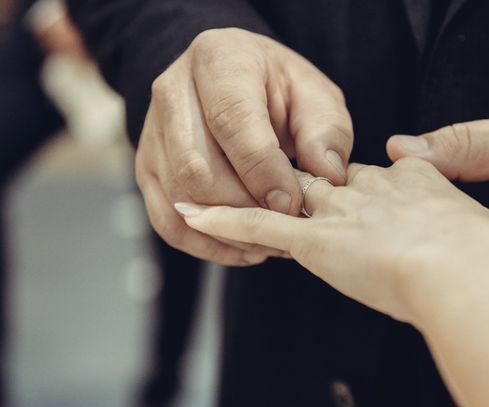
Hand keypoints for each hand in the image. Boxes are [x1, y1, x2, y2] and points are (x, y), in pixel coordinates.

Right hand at [136, 28, 352, 264]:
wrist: (236, 85)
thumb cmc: (279, 90)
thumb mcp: (315, 96)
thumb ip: (325, 132)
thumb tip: (326, 175)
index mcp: (219, 60)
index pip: (231, 120)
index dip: (262, 170)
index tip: (290, 204)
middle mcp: (173, 92)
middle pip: (197, 166)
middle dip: (245, 209)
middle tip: (285, 229)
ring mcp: (152, 133)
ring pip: (180, 197)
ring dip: (228, 232)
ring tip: (270, 244)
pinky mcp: (148, 168)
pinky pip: (167, 220)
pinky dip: (205, 245)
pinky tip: (242, 249)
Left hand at [174, 159, 488, 322]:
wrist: (465, 270)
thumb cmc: (483, 262)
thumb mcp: (478, 237)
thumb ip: (461, 237)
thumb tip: (466, 255)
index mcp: (412, 182)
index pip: (372, 175)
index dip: (357, 182)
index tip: (350, 185)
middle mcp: (369, 189)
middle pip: (324, 177)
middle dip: (302, 177)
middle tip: (276, 175)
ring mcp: (339, 213)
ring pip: (283, 196)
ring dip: (252, 193)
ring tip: (220, 187)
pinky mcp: (315, 241)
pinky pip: (259, 228)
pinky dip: (224, 222)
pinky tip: (193, 216)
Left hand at [388, 104, 488, 298]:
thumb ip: (465, 146)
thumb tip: (399, 149)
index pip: (452, 249)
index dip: (410, 224)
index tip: (389, 202)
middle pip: (452, 271)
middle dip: (418, 236)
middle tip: (392, 205)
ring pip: (465, 280)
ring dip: (439, 245)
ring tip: (418, 215)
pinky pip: (485, 278)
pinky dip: (462, 253)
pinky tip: (450, 229)